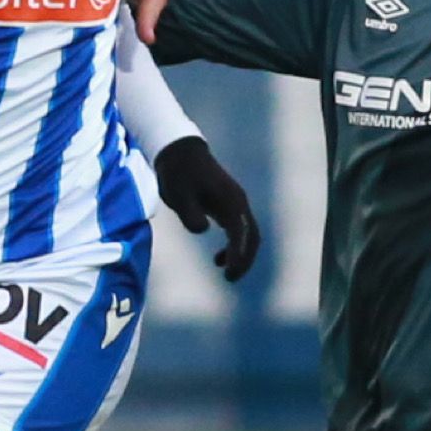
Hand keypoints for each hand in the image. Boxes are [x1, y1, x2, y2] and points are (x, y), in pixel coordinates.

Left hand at [151, 135, 260, 281]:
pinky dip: (235, 247)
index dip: (238, 256)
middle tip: (230, 278)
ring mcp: (235, 203)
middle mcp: (238, 203)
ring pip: (249, 235)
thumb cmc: (177, 173)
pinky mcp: (228, 205)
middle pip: (252, 237)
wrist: (179, 151)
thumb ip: (190, 214)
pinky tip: (219, 259)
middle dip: (245, 260)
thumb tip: (203, 230)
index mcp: (230, 201)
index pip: (242, 234)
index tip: (228, 273)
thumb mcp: (179, 195)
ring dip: (242, 255)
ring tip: (226, 272)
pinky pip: (239, 230)